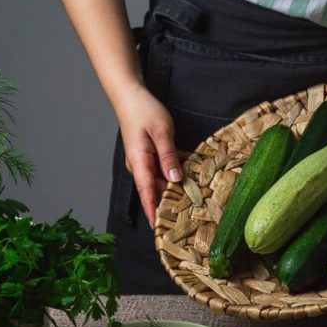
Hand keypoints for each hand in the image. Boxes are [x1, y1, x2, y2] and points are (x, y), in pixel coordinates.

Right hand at [116, 87, 182, 226]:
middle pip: (155, 190)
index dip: (154, 213)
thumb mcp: (161, 132)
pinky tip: (193, 173)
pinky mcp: (150, 155)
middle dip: (171, 203)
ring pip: (161, 180)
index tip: (160, 231)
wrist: (130, 95)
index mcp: (139, 163)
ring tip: (196, 199)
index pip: (146, 194)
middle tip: (191, 217)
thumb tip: (175, 178)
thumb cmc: (143, 111)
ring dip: (176, 186)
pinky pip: (163, 168)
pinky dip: (176, 171)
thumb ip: (168, 156)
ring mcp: (144, 161)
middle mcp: (139, 166)